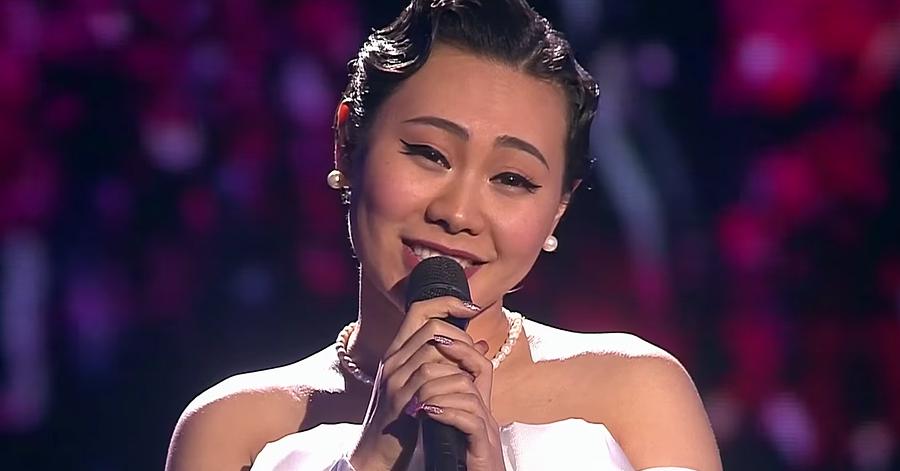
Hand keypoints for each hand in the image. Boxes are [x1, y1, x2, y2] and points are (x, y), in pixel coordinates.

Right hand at [349, 297, 495, 470]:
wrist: (376, 452)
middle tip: (473, 351)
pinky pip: (429, 378)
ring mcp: (394, 379)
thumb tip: (481, 343)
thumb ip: (449, 361)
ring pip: (432, 351)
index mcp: (396, 353)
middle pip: (430, 327)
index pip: (419, 310)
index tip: (471, 307)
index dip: (447, 302)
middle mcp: (392, 361)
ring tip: (469, 373)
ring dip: (458, 360)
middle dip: (460, 336)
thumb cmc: (404, 418)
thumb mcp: (422, 384)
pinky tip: (462, 388)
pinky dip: (451, 379)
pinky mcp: (400, 400)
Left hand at [415, 338, 506, 470]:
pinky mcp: (484, 449)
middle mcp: (485, 414)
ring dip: (441, 392)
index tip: (437, 336)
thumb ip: (442, 406)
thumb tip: (423, 388)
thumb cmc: (457, 462)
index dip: (462, 347)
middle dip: (453, 358)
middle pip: (479, 371)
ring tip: (419, 396)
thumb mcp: (448, 429)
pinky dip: (449, 413)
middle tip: (427, 353)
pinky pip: (471, 422)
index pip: (479, 365)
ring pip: (471, 395)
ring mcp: (487, 431)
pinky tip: (429, 413)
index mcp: (477, 408)